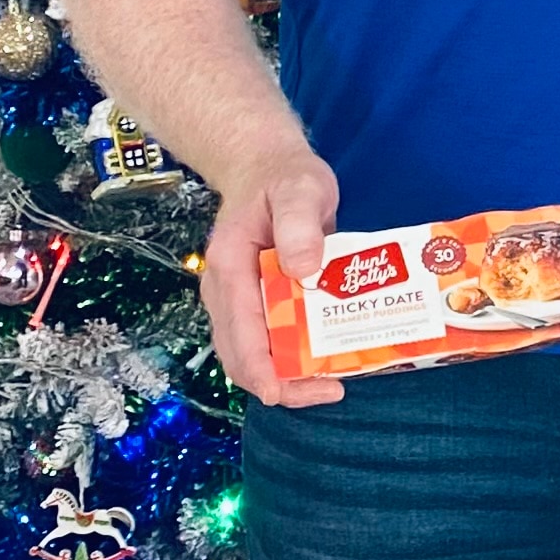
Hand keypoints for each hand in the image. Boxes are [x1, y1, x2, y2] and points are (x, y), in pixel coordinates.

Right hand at [203, 147, 345, 407]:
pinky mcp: (254, 303)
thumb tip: (303, 270)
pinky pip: (267, 341)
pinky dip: (292, 358)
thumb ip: (300, 225)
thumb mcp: (299, 189)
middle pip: (242, 354)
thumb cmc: (282, 178)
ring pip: (253, 354)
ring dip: (288, 375)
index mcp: (230, 267)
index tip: (281, 391)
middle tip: (330, 389)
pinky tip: (326, 359)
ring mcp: (237, 300)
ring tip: (333, 381)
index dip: (258, 367)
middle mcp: (225, 290)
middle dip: (280, 383)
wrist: (265, 167)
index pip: (238, 329)